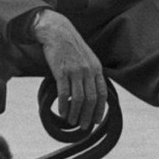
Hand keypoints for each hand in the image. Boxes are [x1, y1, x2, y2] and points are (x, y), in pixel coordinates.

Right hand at [32, 10, 106, 131]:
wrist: (57, 31)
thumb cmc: (70, 45)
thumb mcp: (87, 57)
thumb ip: (91, 72)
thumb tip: (91, 90)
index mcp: (96, 68)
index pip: (102, 94)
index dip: (100, 110)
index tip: (96, 121)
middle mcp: (88, 70)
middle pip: (91, 99)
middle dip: (87, 116)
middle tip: (83, 126)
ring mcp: (75, 71)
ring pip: (78, 98)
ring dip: (75, 113)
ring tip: (71, 121)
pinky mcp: (61, 71)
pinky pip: (64, 93)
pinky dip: (63, 105)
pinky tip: (61, 112)